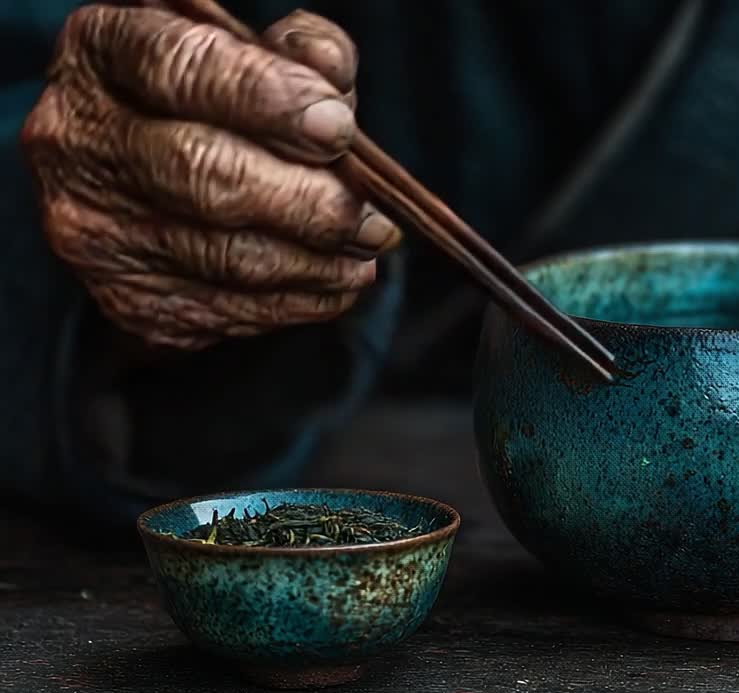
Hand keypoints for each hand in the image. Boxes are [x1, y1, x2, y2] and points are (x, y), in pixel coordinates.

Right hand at [22, 5, 398, 349]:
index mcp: (101, 53)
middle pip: (202, 174)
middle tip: (375, 217)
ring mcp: (95, 229)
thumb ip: (295, 50)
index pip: (178, 68)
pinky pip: (225, 310)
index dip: (266, 98)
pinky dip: (298, 301)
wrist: (141, 176)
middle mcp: (78, 141)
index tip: (338, 127)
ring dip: (317, 261)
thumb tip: (330, 73)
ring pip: (223, 257)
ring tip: (371, 246)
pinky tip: (338, 281)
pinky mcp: (127, 298)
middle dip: (308, 201)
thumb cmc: (211, 100)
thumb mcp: (245, 50)